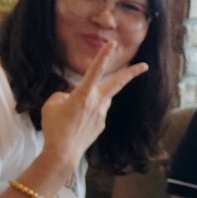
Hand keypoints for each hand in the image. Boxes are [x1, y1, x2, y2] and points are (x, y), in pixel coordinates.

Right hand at [40, 43, 147, 169]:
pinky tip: (75, 123)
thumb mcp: (52, 104)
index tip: (112, 44)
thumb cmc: (55, 127)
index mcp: (83, 94)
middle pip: (117, 83)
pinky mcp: (102, 124)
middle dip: (131, 73)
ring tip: (72, 115)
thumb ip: (63, 95)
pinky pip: (95, 112)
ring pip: (101, 98)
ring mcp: (102, 114)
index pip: (95, 70)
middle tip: (144, 65)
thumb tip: (71, 96)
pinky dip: (86, 113)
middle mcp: (97, 102)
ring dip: (92, 99)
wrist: (63, 153)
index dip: (103, 56)